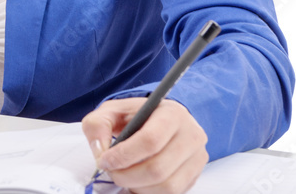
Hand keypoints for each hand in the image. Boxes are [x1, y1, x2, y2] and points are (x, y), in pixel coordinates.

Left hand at [82, 98, 208, 193]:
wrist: (157, 120)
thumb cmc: (134, 116)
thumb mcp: (111, 111)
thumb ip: (97, 125)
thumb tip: (100, 151)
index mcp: (172, 114)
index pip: (150, 140)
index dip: (124, 156)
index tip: (104, 161)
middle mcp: (191, 135)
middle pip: (158, 168)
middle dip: (127, 176)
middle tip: (111, 172)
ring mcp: (197, 157)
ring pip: (167, 186)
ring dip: (138, 187)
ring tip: (124, 176)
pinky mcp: (195, 175)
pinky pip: (173, 193)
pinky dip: (149, 192)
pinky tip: (137, 182)